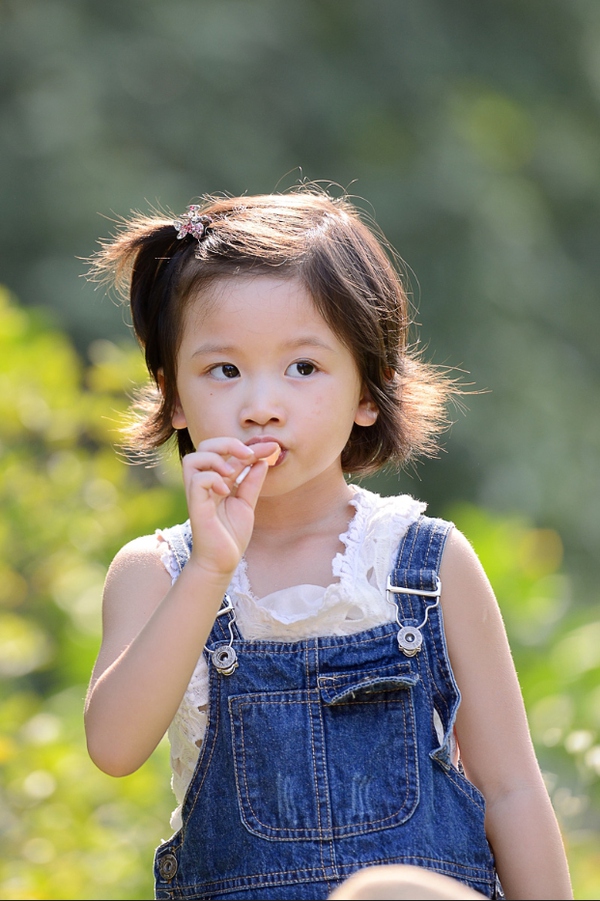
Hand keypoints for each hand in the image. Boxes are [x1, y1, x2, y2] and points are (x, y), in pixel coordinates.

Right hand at [180, 437, 278, 578]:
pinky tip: (225, 490)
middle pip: (205, 446)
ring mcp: (198, 494)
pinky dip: (213, 478)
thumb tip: (262, 461)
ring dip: (216, 458)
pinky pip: (197, 480)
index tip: (271, 447)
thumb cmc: (231, 535)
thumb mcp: (247, 503)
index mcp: (217, 481)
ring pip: (193, 458)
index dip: (250, 446)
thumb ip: (252, 482)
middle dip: (228, 443)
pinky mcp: (196, 506)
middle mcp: (205, 484)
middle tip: (248, 454)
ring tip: (232, 472)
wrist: (223, 562)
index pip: (228, 453)